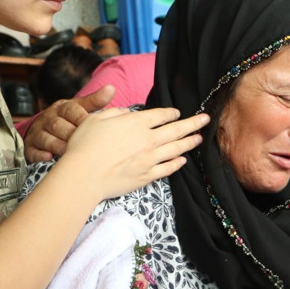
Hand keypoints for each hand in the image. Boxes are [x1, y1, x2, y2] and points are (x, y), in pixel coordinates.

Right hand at [24, 85, 114, 161]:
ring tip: (68, 152)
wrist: (43, 130)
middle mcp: (48, 119)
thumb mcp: (81, 108)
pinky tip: (49, 158)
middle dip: (70, 134)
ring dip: (57, 145)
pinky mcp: (30, 148)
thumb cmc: (68, 120)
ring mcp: (38, 133)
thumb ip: (95, 101)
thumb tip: (111, 88)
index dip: (81, 118)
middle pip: (58, 125)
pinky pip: (33, 151)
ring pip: (45, 138)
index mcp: (61, 108)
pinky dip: (40, 155)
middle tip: (83, 143)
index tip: (91, 126)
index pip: (70, 110)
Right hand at [57, 106, 209, 199]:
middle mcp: (147, 140)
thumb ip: (115, 113)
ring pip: (176, 149)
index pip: (161, 115)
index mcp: (136, 123)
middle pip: (176, 130)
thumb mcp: (96, 119)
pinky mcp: (147, 176)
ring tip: (200, 138)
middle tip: (206, 119)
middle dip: (193, 123)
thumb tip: (128, 114)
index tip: (178, 113)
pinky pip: (168, 169)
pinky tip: (183, 160)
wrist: (83, 175)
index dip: (171, 113)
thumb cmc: (85, 145)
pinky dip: (177, 163)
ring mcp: (149, 159)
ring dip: (190, 142)